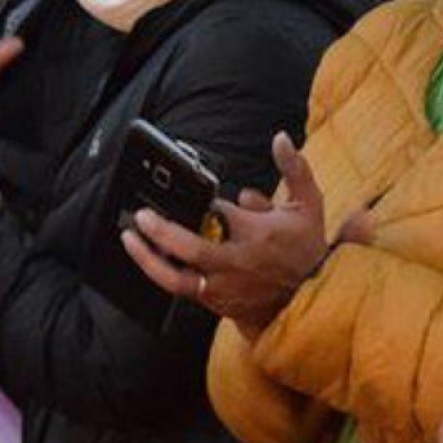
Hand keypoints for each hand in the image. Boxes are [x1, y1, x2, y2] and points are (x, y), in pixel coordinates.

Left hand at [121, 132, 342, 334]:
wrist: (312, 299)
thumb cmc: (306, 249)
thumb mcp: (309, 204)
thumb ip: (294, 168)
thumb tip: (279, 137)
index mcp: (257, 235)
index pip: (221, 214)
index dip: (205, 203)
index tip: (200, 197)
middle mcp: (237, 263)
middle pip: (192, 250)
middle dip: (162, 232)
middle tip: (141, 217)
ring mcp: (225, 287)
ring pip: (178, 279)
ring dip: (149, 260)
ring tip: (130, 240)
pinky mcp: (218, 304)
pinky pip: (183, 291)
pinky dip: (164, 274)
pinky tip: (149, 259)